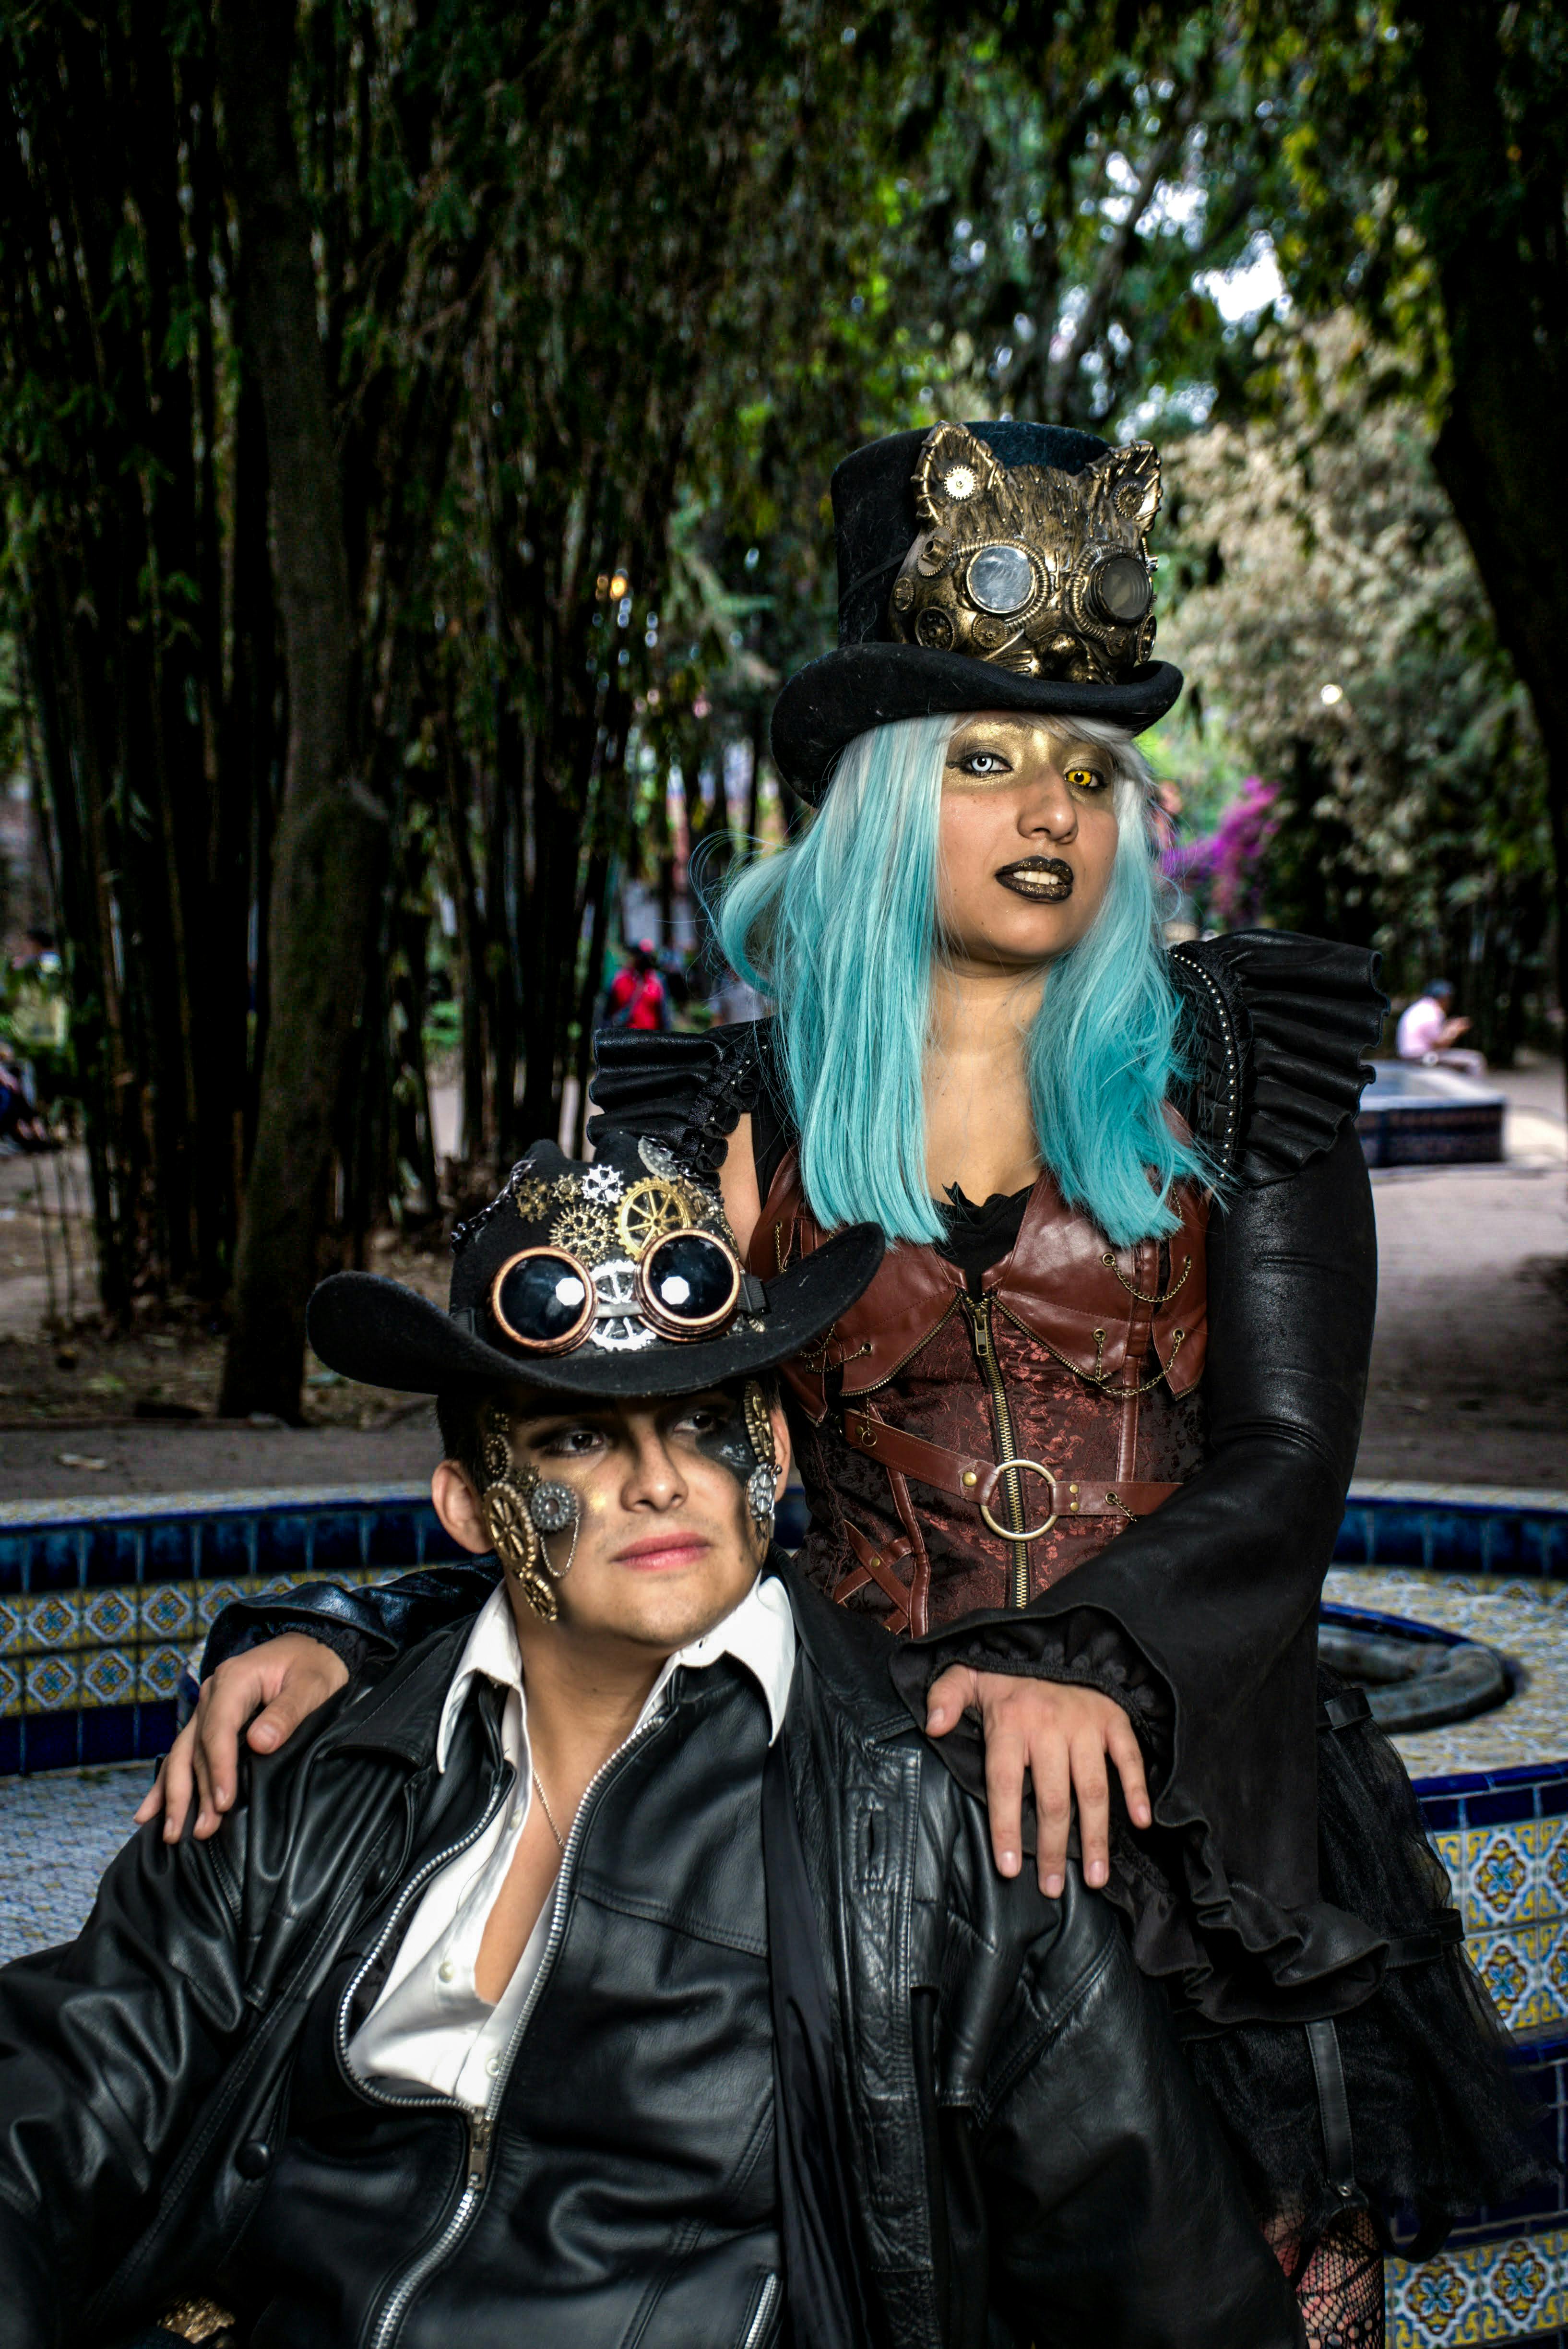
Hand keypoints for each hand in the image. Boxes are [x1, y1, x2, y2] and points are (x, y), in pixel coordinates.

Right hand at [134, 1634, 348, 1843]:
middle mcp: (213, 1693)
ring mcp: (207, 1706)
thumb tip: (260, 1743)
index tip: (223, 1803)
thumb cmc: (313, 1666)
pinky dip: (166, 1782)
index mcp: (235, 1680)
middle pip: (195, 1748)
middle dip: (192, 1792)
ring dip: (176, 1794)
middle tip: (196, 1831)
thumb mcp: (311, 1686)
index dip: (219, 1769)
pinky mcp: (209, 1720)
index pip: (219, 1730)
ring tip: (172, 1833)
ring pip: (183, 1754)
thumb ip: (286, 1713)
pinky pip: (184, 1752)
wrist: (309, 1647)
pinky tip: (150, 1812)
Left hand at [924, 1666, 1150, 1897]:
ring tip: (1093, 1877)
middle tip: (1052, 1888)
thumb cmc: (1007, 1674)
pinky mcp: (1112, 1719)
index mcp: (1010, 1721)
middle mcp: (1049, 1726)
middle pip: (1051, 1798)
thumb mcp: (967, 1676)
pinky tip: (1140, 1822)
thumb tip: (932, 1726)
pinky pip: (1128, 1757)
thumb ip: (944, 1698)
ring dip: (1094, 1836)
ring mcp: (1085, 1724)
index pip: (1005, 1783)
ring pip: (1092, 1788)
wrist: (1054, 1641)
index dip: (1005, 1828)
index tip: (1009, 1869)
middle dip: (1052, 1849)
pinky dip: (1137, 1788)